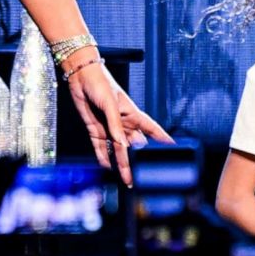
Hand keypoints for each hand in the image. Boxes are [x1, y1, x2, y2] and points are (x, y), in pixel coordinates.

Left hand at [66, 54, 172, 186]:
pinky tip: (107, 167)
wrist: (80, 76)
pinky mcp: (95, 129)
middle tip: (143, 176)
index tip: (174, 148)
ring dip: (122, 164)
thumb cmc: (100, 83)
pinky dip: (103, 158)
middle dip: (140, 160)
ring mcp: (109, 127)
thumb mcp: (110, 104)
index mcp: (132, 114)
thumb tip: (122, 145)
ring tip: (127, 179)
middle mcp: (122, 123)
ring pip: (118, 150)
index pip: (152, 129)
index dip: (162, 139)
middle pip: (134, 145)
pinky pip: (100, 147)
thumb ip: (115, 125)